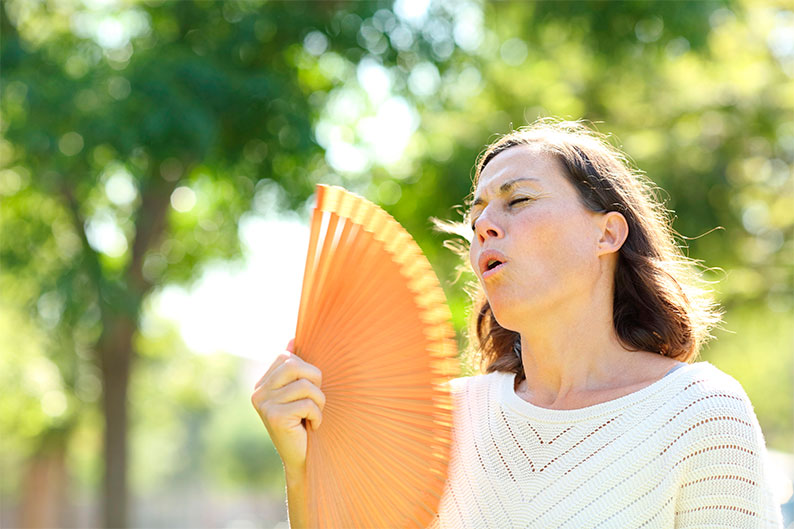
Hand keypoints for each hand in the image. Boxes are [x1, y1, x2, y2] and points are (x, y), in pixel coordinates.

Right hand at [251, 339, 324, 474]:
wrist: (302, 458)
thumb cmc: (304, 421)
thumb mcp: (299, 391)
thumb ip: (294, 367)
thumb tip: (293, 338)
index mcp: (262, 384)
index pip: (287, 358)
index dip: (306, 370)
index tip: (308, 390)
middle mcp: (258, 392)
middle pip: (295, 365)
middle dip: (315, 380)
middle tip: (315, 400)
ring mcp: (264, 404)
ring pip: (305, 385)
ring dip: (319, 402)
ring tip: (313, 415)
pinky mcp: (274, 417)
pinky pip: (307, 403)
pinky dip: (317, 415)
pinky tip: (311, 426)